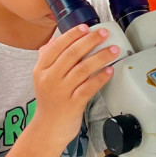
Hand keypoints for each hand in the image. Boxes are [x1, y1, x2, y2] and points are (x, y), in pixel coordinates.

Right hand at [32, 25, 118, 143]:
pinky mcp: (73, 104)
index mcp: (41, 69)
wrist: (48, 129)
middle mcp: (50, 79)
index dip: (72, 35)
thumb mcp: (42, 78)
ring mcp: (61, 92)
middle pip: (72, 55)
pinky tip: (110, 71)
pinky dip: (101, 77)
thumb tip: (56, 40)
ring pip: (83, 69)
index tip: (86, 27)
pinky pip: (89, 87)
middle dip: (90, 41)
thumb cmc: (49, 102)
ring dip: (100, 57)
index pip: (57, 47)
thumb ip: (47, 58)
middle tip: (103, 33)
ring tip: (113, 50)